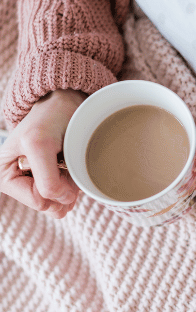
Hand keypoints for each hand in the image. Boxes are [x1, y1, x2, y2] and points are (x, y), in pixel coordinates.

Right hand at [0, 89, 84, 217]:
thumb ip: (47, 179)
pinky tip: (69, 168)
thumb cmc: (50, 118)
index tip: (63, 164)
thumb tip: (63, 204)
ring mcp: (33, 185)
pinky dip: (72, 186)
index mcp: (3, 174)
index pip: (38, 201)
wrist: (64, 106)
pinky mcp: (46, 183)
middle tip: (66, 162)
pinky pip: (65, 199)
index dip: (58, 188)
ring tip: (66, 163)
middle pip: (49, 205)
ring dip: (70, 187)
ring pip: (59, 204)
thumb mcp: (40, 145)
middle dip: (64, 189)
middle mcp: (15, 182)